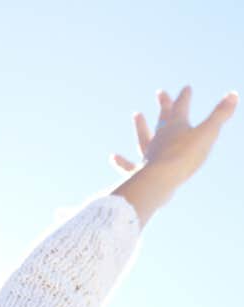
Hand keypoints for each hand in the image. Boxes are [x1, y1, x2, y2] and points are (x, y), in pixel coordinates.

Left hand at [110, 85, 237, 187]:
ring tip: (136, 114)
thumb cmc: (184, 156)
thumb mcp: (207, 134)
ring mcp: (148, 155)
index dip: (184, 97)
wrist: (161, 181)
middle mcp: (159, 138)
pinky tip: (112, 156)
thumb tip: (234, 94)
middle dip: (163, 104)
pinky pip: (128, 165)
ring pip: (143, 137)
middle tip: (160, 92)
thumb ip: (220, 115)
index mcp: (176, 126)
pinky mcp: (140, 172)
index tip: (185, 88)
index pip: (181, 107)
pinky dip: (121, 161)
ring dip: (140, 126)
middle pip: (162, 118)